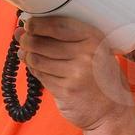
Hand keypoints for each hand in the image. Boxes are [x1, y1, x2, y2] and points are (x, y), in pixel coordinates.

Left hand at [16, 16, 134, 131]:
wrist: (111, 111)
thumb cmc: (101, 78)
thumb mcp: (95, 51)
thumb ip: (67, 39)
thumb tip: (26, 28)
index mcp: (94, 39)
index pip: (58, 25)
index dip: (38, 24)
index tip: (29, 23)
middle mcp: (86, 55)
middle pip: (43, 42)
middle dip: (27, 40)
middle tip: (23, 39)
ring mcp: (75, 74)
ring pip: (37, 59)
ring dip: (27, 55)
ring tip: (26, 53)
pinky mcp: (65, 90)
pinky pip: (40, 75)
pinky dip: (33, 69)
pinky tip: (34, 66)